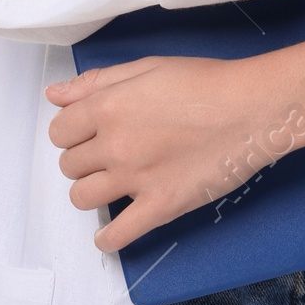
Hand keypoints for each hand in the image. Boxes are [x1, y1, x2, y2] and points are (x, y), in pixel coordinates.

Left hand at [46, 54, 295, 252]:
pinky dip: (106, 238)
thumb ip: (96, 81)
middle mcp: (114, 144)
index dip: (72, 131)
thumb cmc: (204, 81)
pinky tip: (111, 230)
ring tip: (112, 183)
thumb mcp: (147, 67)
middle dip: (83, 158)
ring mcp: (135, 179)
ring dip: (91, 191)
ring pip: (82, 198)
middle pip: (69, 165)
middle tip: (108, 152)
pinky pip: (116, 235)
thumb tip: (54, 95)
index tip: (89, 131)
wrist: (250, 108)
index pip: (59, 131)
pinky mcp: (160, 207)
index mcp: (109, 106)